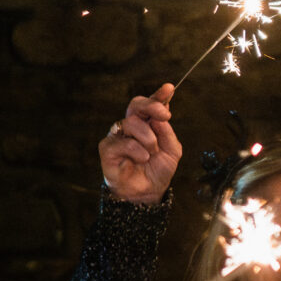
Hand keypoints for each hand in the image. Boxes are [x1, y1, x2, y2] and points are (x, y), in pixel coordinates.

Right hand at [99, 85, 181, 204]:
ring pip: (131, 123)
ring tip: (152, 152)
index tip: (169, 88)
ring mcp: (118, 136)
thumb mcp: (172, 150)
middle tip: (164, 115)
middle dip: (151, 106)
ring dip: (148, 138)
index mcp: (148, 124)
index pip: (151, 105)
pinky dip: (137, 151)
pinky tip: (142, 158)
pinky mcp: (107, 149)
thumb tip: (161, 116)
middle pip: (136, 105)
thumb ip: (167, 132)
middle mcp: (131, 126)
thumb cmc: (158, 169)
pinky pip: (123, 142)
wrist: (148, 191)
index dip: (159, 95)